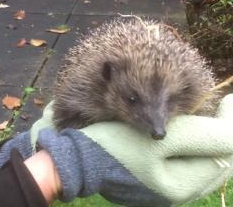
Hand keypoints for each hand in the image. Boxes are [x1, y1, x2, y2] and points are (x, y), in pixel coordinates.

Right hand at [0, 95, 232, 205]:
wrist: (73, 158)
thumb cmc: (112, 144)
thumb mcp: (160, 137)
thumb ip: (204, 135)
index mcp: (182, 185)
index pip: (223, 154)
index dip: (229, 123)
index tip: (228, 99)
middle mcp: (176, 191)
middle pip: (214, 160)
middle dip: (219, 131)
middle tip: (217, 106)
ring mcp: (161, 187)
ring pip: (199, 161)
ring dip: (205, 137)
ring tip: (200, 114)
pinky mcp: (149, 179)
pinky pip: (181, 163)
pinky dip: (188, 144)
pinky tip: (179, 128)